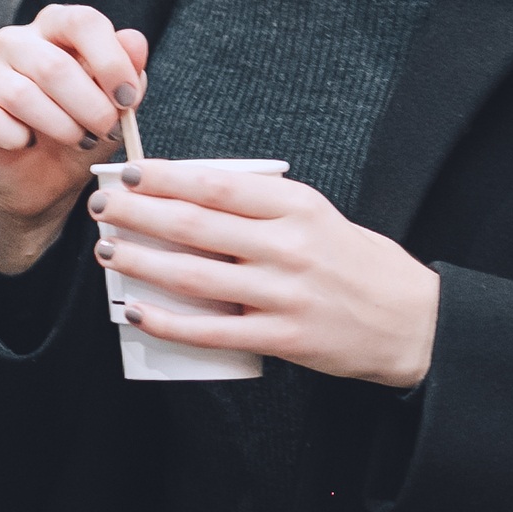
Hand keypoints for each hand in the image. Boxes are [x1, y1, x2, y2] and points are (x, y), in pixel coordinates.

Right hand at [0, 4, 148, 274]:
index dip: (110, 60)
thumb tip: (135, 42)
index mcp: (53, 29)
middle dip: (89, 105)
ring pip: (20, 93)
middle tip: (107, 130)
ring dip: (60, 125)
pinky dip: (17, 138)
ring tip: (78, 141)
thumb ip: (127, 73)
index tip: (128, 99)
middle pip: (53, 64)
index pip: (81, 22)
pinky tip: (29, 145)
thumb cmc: (83, 130)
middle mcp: (14, 43)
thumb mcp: (115, 106)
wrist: (45, 181)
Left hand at [90, 160, 440, 388]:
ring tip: (108, 253)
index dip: (164, 177)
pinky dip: (170, 321)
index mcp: (295, 205)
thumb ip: (258, 204)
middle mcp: (287, 245)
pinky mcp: (284, 338)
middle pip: (195, 224)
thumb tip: (185, 195)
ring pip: (194, 274)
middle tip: (102, 209)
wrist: (410, 320)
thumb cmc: (353, 260)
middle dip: (139, 214)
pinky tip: (138, 311)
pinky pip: (213, 329)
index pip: (215, 183)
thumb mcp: (314, 214)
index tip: (127, 173)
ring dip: (142, 262)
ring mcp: (284, 293)